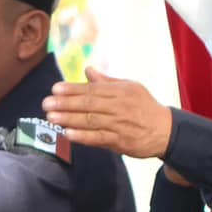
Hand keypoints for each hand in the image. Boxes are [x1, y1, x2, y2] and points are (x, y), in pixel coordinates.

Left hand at [41, 69, 173, 158]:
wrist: (165, 131)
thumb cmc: (145, 106)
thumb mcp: (130, 87)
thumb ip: (107, 81)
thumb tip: (87, 70)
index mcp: (120, 92)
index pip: (92, 89)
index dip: (72, 89)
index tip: (55, 88)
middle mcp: (118, 107)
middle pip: (88, 104)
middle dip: (65, 104)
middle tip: (46, 104)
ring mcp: (118, 125)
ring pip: (90, 121)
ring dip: (69, 119)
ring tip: (51, 118)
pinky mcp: (119, 142)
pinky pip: (98, 139)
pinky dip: (83, 137)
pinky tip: (68, 134)